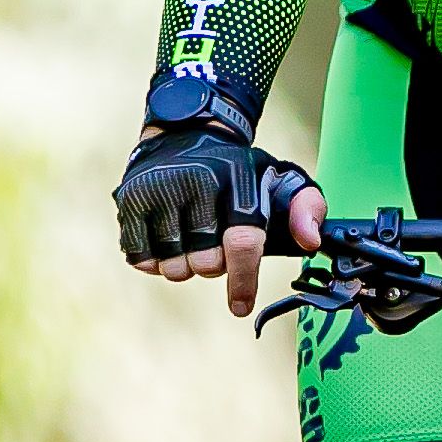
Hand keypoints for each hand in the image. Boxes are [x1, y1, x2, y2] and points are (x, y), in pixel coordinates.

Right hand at [117, 126, 325, 317]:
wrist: (184, 134)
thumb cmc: (238, 172)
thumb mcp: (281, 179)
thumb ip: (307, 209)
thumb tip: (309, 242)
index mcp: (238, 177)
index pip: (242, 242)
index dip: (243, 281)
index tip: (240, 307)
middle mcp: (196, 180)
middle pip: (206, 264)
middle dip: (214, 265)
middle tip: (213, 242)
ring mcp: (159, 189)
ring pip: (173, 267)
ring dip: (184, 265)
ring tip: (189, 237)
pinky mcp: (131, 199)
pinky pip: (142, 259)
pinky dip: (155, 260)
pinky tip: (166, 237)